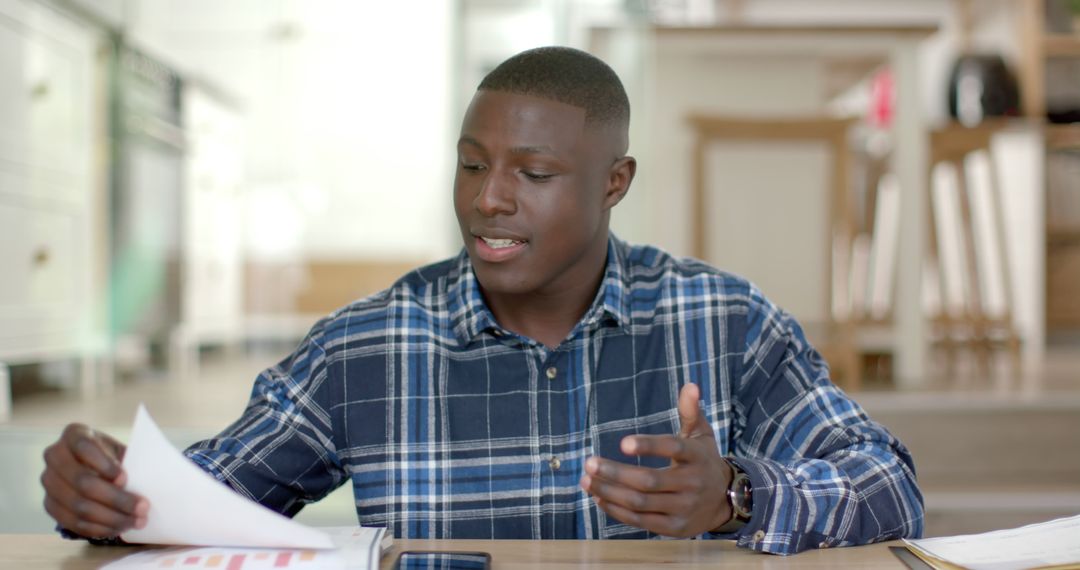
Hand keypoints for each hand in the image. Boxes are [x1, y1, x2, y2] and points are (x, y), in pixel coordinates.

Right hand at [40, 424, 148, 537]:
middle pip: (82, 481)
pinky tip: (119, 528)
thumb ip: (128, 462)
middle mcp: (54, 456)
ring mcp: (48, 481)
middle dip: (116, 499)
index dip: (104, 464)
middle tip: (143, 508)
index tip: (126, 478)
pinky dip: (99, 528)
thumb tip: (140, 485)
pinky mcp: (49, 505)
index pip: (84, 448)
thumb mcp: (121, 450)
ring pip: (78, 505)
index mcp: (74, 434)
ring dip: (111, 518)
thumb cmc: (113, 456)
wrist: (96, 466)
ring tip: (136, 521)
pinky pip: (72, 522)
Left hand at [579, 383, 732, 536]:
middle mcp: (692, 483)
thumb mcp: (701, 434)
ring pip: (640, 502)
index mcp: (697, 456)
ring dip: (609, 492)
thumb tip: (690, 385)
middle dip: (615, 473)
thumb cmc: (703, 460)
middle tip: (589, 463)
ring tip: (586, 480)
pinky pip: (641, 521)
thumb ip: (691, 411)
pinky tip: (599, 497)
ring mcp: (683, 508)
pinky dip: (617, 510)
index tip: (622, 444)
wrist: (726, 500)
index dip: (649, 446)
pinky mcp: (674, 527)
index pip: (673, 448)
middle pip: (648, 480)